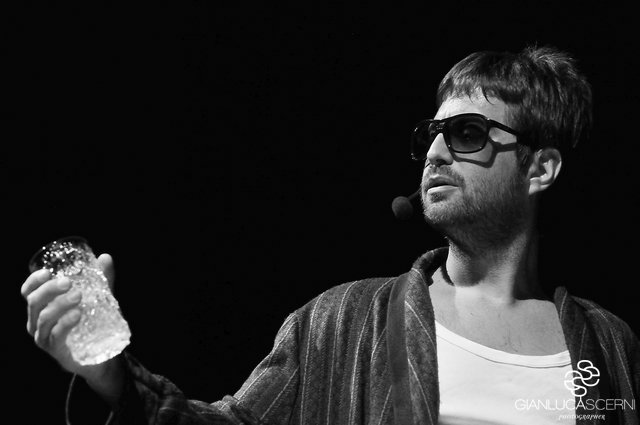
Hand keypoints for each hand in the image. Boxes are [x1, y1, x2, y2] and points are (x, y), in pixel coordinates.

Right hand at [21, 253, 119, 382]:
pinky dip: (64, 324)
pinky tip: (77, 315)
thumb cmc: (91, 324)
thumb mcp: (97, 299)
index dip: (33, 281)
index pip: (28, 293)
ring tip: (78, 297)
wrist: (101, 357)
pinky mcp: (56, 351)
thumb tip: (105, 257)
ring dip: (59, 305)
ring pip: (43, 319)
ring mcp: (45, 338)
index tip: (46, 272)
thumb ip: (102, 280)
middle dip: (49, 290)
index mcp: (42, 308)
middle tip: (68, 282)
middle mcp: (37, 323)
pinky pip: (55, 336)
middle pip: (34, 302)